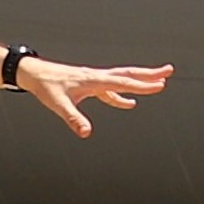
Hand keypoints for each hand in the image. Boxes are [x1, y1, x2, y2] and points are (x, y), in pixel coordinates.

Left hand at [10, 57, 174, 137]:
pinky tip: (129, 103)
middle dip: (150, 73)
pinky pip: (111, 90)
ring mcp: (94, 80)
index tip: (161, 85)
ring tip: (158, 81)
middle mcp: (97, 77)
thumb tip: (86, 133)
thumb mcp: (58, 104)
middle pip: (129, 74)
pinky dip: (122, 96)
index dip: (143, 85)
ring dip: (140, 80)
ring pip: (123, 79)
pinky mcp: (89, 85)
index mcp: (94, 80)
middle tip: (169, 70)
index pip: (123, 82)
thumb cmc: (46, 86)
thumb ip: (73, 119)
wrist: (34, 73)